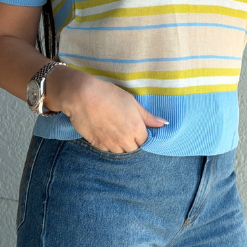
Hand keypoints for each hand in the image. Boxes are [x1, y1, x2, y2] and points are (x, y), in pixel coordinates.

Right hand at [54, 69, 168, 152]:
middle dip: (132, 140)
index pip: (145, 141)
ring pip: (121, 151)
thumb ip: (148, 116)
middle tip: (125, 127)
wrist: (82, 96)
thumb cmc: (108, 94)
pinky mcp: (97, 145)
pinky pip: (107, 150)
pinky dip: (108, 144)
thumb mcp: (131, 101)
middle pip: (134, 148)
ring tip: (114, 129)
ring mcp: (110, 144)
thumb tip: (164, 124)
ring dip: (120, 144)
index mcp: (136, 128)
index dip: (142, 134)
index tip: (137, 126)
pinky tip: (105, 132)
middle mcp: (125, 140)